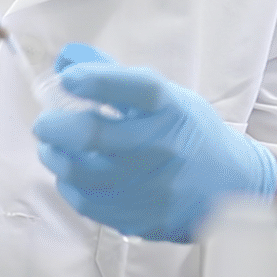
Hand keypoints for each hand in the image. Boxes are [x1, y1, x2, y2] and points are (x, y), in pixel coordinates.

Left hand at [33, 43, 276, 242]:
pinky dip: (70, 186)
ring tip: (53, 148)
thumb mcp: (165, 98)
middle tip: (45, 122)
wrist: (230, 189)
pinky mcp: (140, 218)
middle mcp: (163, 147)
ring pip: (79, 173)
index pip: (136, 88)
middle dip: (54, 125)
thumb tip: (65, 59)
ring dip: (55, 157)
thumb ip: (114, 77)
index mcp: (171, 109)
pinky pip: (87, 202)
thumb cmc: (189, 134)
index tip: (68, 78)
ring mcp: (151, 187)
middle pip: (92, 134)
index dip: (96, 80)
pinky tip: (72, 175)